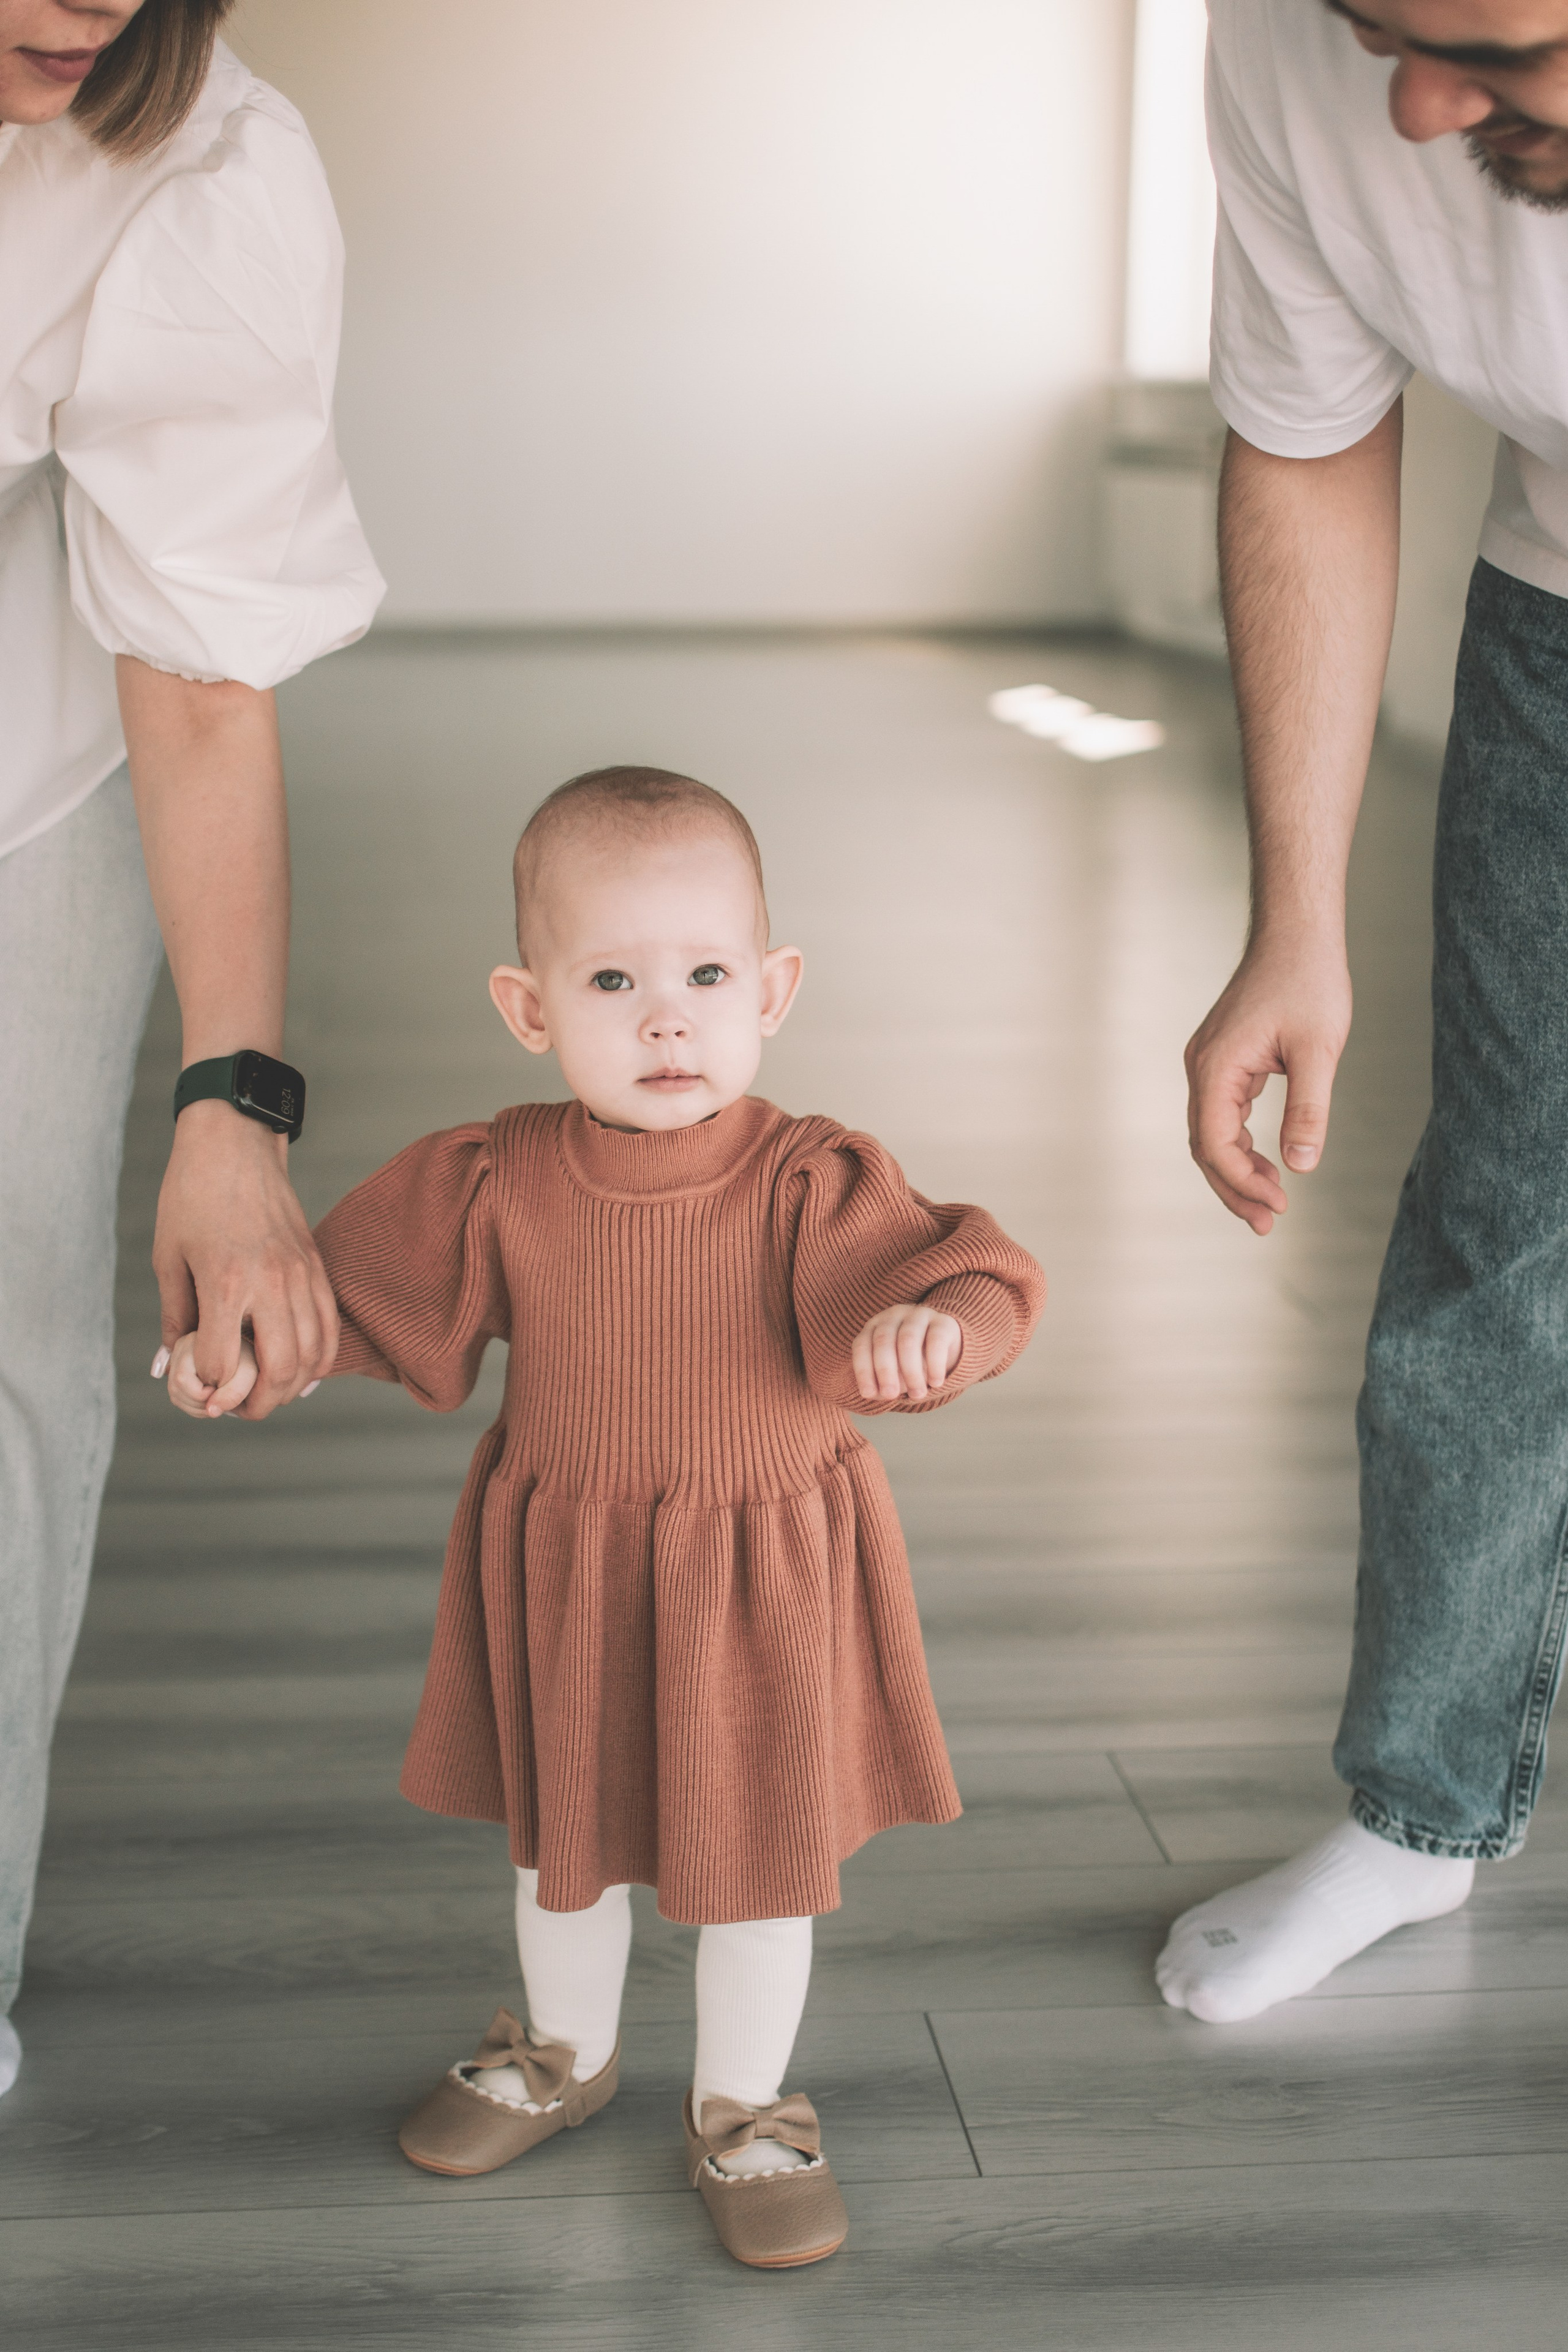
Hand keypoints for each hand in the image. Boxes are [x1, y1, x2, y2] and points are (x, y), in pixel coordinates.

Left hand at [153, 1100, 338, 1418]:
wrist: (235, 1142)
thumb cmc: (192, 1195)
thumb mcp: (169, 1258)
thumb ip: (173, 1316)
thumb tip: (165, 1366)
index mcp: (226, 1282)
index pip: (222, 1364)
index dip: (206, 1387)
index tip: (196, 1389)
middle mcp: (272, 1283)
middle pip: (280, 1371)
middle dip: (257, 1404)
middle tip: (237, 1409)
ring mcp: (301, 1275)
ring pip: (313, 1356)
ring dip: (291, 1388)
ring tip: (267, 1393)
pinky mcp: (317, 1267)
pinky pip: (330, 1328)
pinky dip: (319, 1360)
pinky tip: (303, 1373)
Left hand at [852, 1303, 962, 1401]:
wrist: (946, 1347)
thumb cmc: (911, 1362)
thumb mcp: (893, 1372)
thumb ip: (882, 1382)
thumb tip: (873, 1393)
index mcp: (875, 1326)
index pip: (862, 1345)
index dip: (863, 1370)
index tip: (868, 1394)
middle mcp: (894, 1315)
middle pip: (884, 1341)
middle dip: (885, 1371)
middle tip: (891, 1395)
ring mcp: (919, 1315)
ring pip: (908, 1340)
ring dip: (911, 1371)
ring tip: (917, 1394)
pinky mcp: (943, 1321)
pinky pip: (936, 1341)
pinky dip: (935, 1364)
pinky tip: (935, 1383)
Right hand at [1185, 939, 1351, 1234]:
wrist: (1297, 934)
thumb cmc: (1308, 982)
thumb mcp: (1317, 1050)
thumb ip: (1308, 1111)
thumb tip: (1301, 1167)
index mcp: (1216, 1068)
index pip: (1215, 1144)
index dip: (1242, 1182)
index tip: (1279, 1205)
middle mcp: (1202, 1068)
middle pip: (1205, 1146)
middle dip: (1234, 1188)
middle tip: (1269, 1223)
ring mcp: (1209, 1063)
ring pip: (1211, 1133)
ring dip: (1237, 1170)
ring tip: (1271, 1201)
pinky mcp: (1224, 1059)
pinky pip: (1222, 1114)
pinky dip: (1240, 1144)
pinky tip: (1267, 1161)